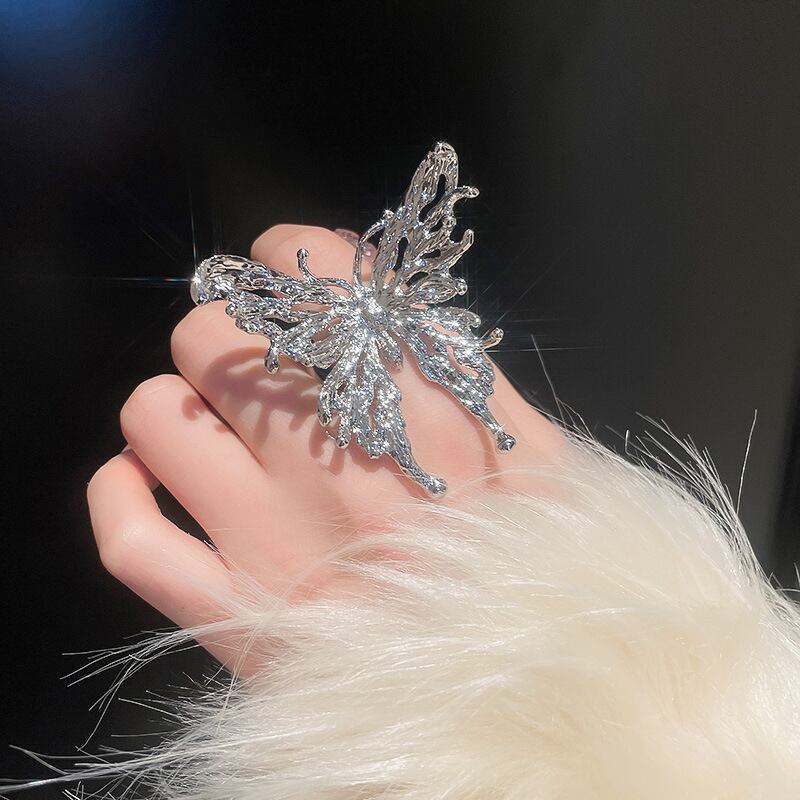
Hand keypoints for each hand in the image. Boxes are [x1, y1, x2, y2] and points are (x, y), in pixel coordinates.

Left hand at [87, 225, 562, 670]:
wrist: (520, 697)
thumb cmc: (538, 569)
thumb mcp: (540, 455)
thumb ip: (466, 366)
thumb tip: (384, 298)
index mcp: (415, 413)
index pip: (312, 277)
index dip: (295, 253)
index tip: (301, 270)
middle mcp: (329, 463)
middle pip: (216, 333)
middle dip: (239, 327)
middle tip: (272, 357)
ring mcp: (265, 541)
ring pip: (156, 414)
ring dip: (183, 403)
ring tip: (225, 424)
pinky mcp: (229, 615)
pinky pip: (128, 537)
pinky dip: (121, 491)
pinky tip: (152, 479)